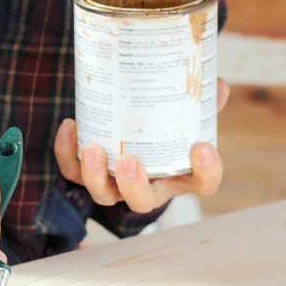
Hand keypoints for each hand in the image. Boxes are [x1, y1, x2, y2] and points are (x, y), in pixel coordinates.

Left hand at [54, 78, 230, 213]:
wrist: (133, 120)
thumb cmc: (165, 123)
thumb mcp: (186, 111)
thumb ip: (200, 100)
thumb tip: (218, 84)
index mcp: (181, 174)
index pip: (203, 184)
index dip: (206, 172)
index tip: (202, 148)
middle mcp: (148, 186)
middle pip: (142, 201)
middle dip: (133, 185)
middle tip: (127, 160)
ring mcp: (116, 184)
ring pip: (103, 194)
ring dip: (94, 175)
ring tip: (92, 148)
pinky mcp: (87, 174)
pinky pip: (72, 172)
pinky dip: (67, 152)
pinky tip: (71, 126)